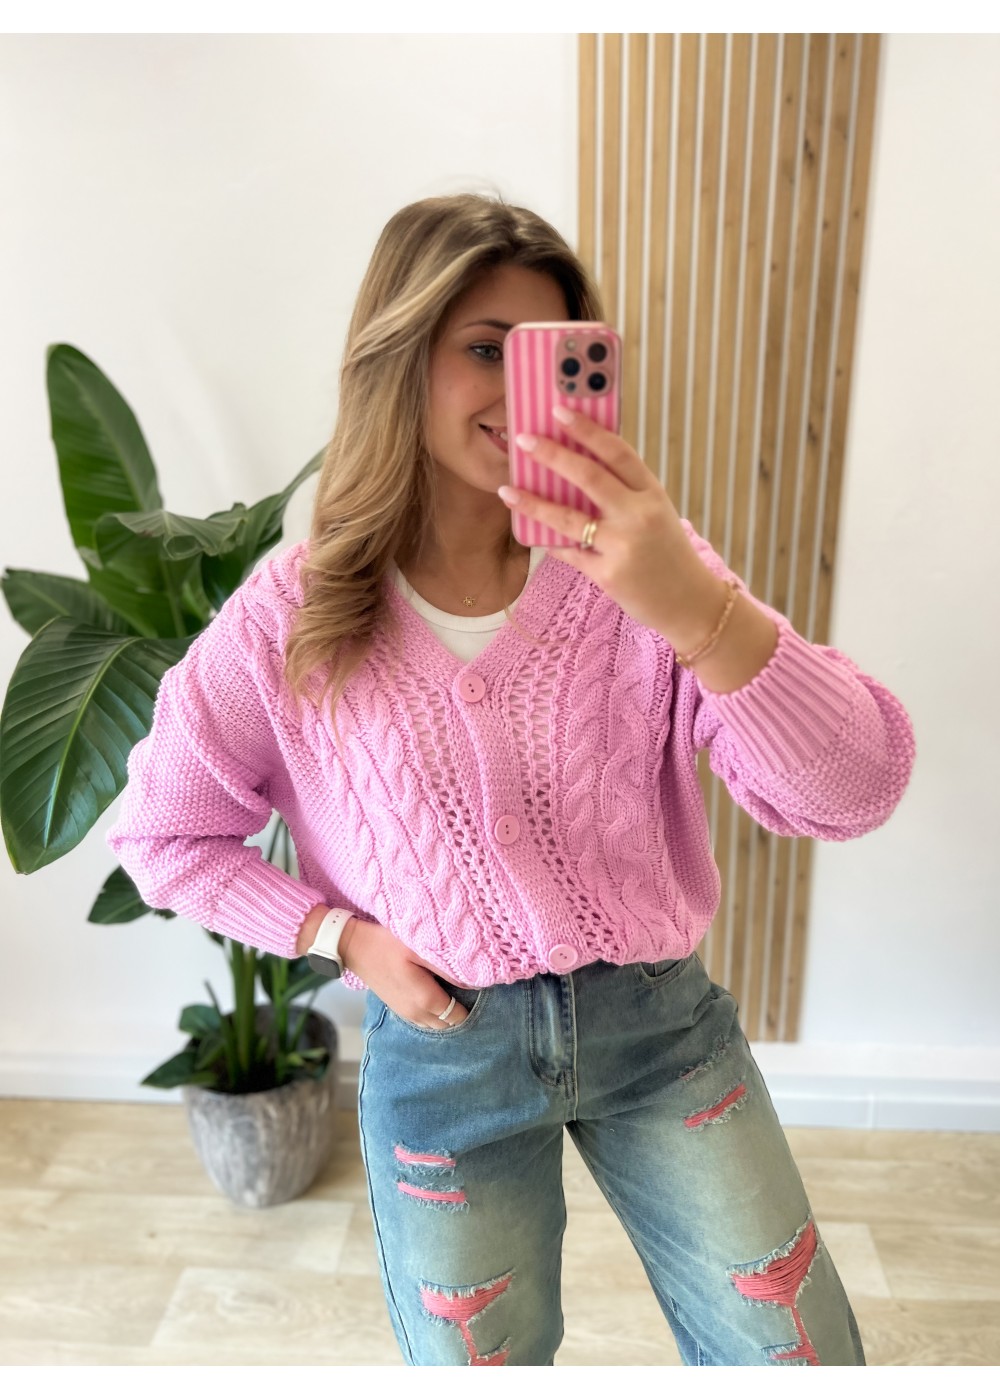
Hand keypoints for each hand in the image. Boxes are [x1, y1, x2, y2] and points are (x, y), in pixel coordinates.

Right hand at [339, 918, 469, 1029]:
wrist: (352, 947)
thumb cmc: (387, 944)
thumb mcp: (420, 950)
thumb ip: (448, 969)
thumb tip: (476, 983)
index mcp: (425, 1001)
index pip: (458, 1016)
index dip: (471, 1005)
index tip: (478, 989)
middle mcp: (416, 1014)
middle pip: (447, 1024)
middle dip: (461, 1012)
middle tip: (469, 991)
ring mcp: (404, 1014)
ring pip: (434, 1024)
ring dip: (446, 1014)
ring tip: (454, 992)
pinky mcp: (397, 1008)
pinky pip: (422, 1020)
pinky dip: (433, 1013)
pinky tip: (436, 995)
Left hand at [498, 407, 715, 638]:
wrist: (689, 602)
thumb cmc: (667, 553)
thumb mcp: (656, 513)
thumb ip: (624, 492)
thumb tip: (574, 466)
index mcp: (652, 494)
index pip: (618, 452)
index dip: (587, 429)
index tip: (560, 411)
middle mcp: (639, 516)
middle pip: (590, 477)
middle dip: (553, 455)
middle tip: (524, 440)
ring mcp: (623, 546)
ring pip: (568, 518)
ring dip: (533, 502)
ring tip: (507, 490)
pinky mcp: (608, 575)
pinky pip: (569, 553)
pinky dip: (550, 541)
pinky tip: (531, 531)